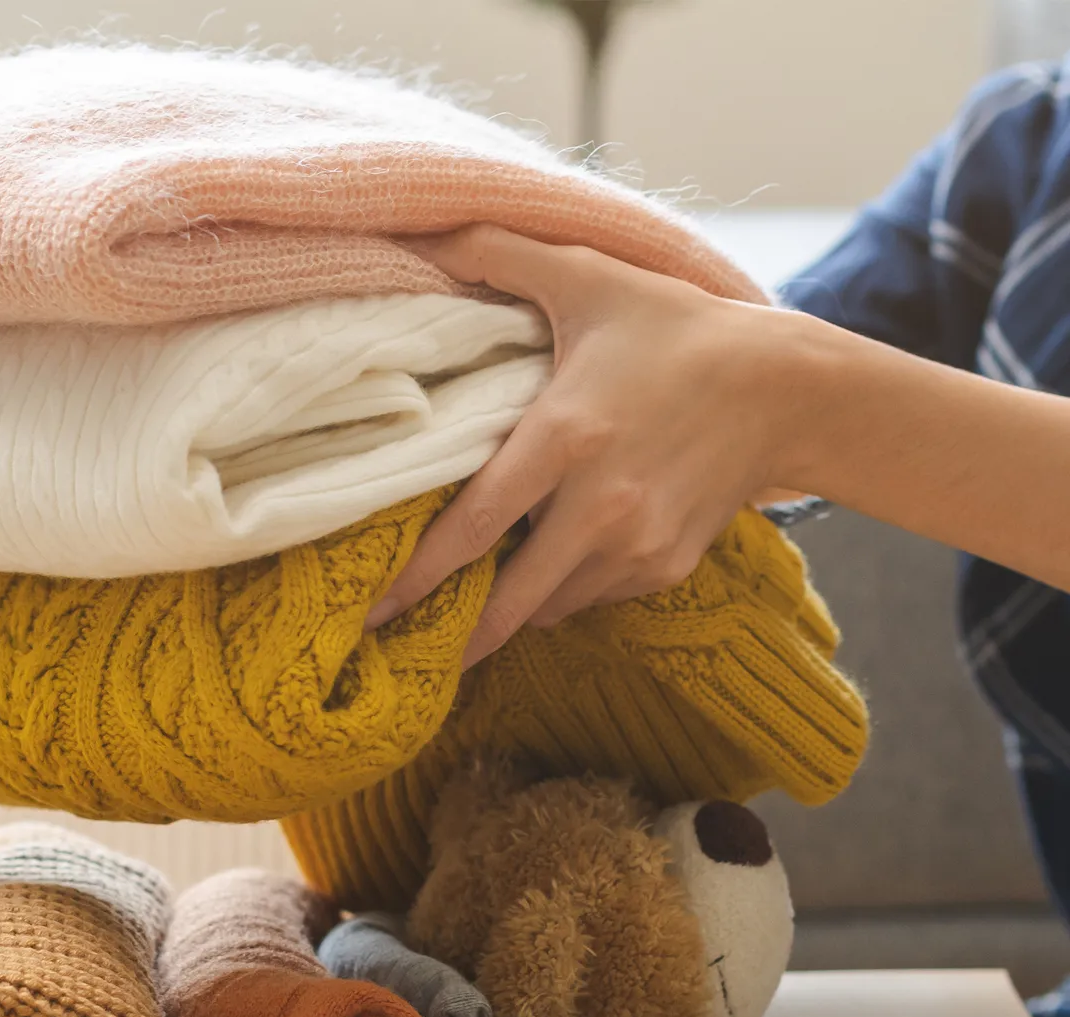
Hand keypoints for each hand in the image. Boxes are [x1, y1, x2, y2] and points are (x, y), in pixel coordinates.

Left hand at [366, 226, 813, 663]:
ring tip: (491, 586)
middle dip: (460, 630)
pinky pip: (592, 599)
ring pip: (546, 606)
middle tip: (411, 641)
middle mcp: (599, 506)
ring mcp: (636, 545)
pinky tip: (564, 556)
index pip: (470, 528)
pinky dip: (568, 589)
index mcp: (565, 439)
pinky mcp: (664, 569)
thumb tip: (431, 229)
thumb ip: (503, 254)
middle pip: (507, 598)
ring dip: (515, 601)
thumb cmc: (677, 331)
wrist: (787, 388)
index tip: (375, 615)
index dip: (417, 580)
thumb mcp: (591, 279)